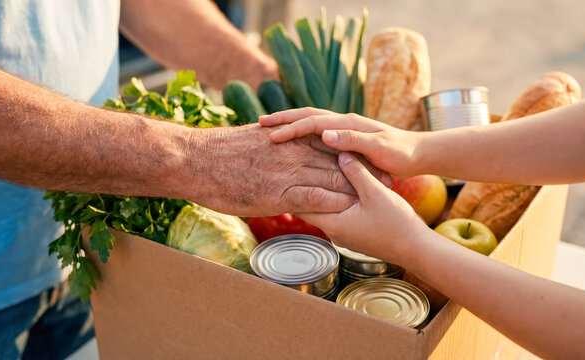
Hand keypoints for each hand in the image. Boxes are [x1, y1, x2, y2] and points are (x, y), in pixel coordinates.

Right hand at [183, 124, 389, 216]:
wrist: (196, 161)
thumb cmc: (219, 154)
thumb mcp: (252, 141)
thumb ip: (273, 142)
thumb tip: (280, 144)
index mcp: (289, 138)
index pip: (330, 143)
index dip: (353, 152)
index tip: (372, 160)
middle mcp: (294, 152)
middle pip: (338, 160)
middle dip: (364, 170)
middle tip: (388, 179)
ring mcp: (288, 172)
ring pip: (332, 178)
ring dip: (358, 188)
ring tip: (380, 197)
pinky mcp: (279, 192)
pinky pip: (314, 197)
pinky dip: (334, 203)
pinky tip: (351, 211)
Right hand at [259, 108, 423, 176]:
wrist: (417, 154)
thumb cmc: (400, 153)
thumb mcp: (379, 148)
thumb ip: (353, 141)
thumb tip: (325, 133)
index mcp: (348, 123)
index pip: (313, 121)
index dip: (291, 128)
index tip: (272, 135)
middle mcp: (343, 123)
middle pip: (306, 116)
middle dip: (283, 119)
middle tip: (259, 124)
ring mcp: (343, 130)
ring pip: (310, 124)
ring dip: (289, 125)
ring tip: (269, 130)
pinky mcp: (345, 139)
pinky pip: (317, 135)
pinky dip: (301, 135)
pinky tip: (291, 143)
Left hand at [297, 152, 428, 265]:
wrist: (417, 249)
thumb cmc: (396, 223)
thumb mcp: (375, 192)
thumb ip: (356, 172)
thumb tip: (340, 153)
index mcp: (333, 224)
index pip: (301, 205)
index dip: (295, 187)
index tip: (291, 170)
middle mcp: (334, 233)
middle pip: (313, 208)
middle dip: (309, 188)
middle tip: (301, 167)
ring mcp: (345, 236)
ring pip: (328, 211)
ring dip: (326, 194)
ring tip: (320, 173)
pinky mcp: (356, 236)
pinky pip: (341, 217)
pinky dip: (339, 202)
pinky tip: (344, 188)